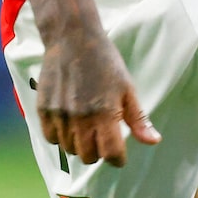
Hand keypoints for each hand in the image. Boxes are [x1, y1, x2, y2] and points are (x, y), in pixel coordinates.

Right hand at [35, 18, 157, 165]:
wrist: (72, 39)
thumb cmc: (105, 63)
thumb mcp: (127, 89)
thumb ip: (138, 119)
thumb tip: (153, 141)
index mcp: (105, 113)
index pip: (111, 154)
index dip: (118, 158)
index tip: (119, 154)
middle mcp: (80, 117)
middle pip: (88, 157)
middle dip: (98, 153)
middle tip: (101, 139)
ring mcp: (60, 114)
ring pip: (69, 149)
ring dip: (79, 145)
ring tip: (85, 130)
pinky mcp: (43, 109)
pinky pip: (51, 138)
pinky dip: (60, 137)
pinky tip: (69, 125)